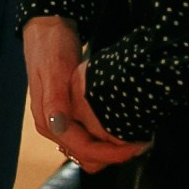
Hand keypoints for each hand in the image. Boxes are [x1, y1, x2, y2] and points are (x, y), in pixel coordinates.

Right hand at [21, 14, 147, 171]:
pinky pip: (89, 138)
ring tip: (135, 136)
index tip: (136, 147)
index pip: (83, 150)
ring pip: (89, 150)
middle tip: (141, 141)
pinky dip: (106, 137)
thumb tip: (58, 125)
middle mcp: (53, 127)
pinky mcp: (69, 116)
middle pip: (86, 156)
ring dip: (111, 148)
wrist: (48, 31)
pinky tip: (121, 126)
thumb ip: (55, 100)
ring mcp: (60, 123)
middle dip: (114, 154)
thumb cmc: (52, 49)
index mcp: (49, 121)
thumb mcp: (56, 72)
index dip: (110, 154)